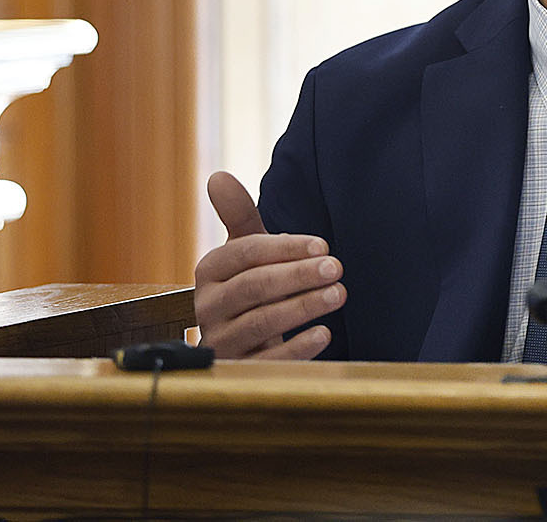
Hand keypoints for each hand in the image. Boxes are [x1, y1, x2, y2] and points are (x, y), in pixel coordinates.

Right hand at [193, 170, 344, 358]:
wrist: (242, 343)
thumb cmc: (250, 286)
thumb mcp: (246, 251)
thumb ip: (238, 216)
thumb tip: (218, 176)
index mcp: (209, 271)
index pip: (245, 254)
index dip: (284, 248)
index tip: (322, 245)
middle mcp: (208, 306)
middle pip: (253, 287)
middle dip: (298, 275)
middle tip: (336, 267)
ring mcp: (222, 341)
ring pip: (261, 322)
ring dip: (303, 307)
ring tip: (338, 294)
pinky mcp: (240, 371)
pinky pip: (268, 361)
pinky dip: (297, 347)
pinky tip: (324, 333)